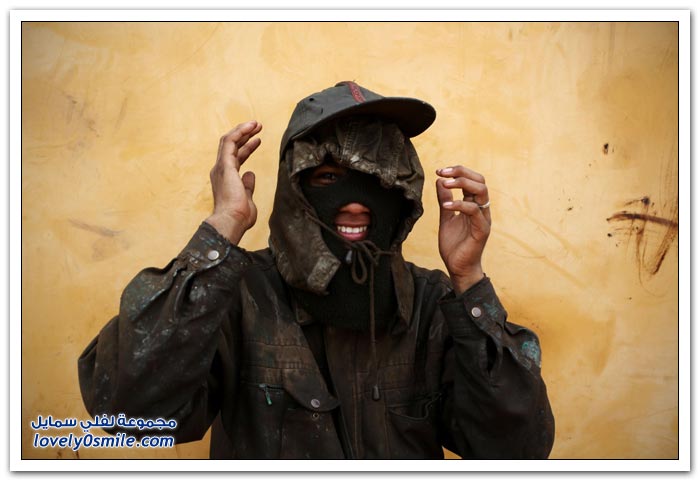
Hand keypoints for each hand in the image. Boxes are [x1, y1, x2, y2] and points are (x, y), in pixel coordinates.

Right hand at [205, 121, 262, 243]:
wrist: (231, 221)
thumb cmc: (239, 216)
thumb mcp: (247, 198)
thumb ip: (248, 185)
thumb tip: (251, 174)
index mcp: (226, 179)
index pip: (236, 158)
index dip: (247, 148)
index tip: (258, 140)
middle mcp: (221, 170)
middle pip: (231, 146)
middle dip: (244, 135)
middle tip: (258, 127)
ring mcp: (221, 167)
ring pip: (229, 141)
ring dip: (242, 130)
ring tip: (256, 124)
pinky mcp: (225, 165)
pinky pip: (230, 142)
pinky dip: (240, 132)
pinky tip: (250, 127)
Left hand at [435, 166, 490, 293]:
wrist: (458, 268)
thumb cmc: (454, 245)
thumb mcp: (445, 218)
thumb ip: (445, 200)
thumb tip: (440, 181)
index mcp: (474, 205)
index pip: (473, 180)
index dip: (458, 172)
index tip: (440, 171)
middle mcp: (481, 209)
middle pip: (480, 181)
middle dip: (461, 172)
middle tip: (442, 172)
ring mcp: (483, 219)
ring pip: (481, 191)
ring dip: (462, 183)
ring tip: (445, 184)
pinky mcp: (482, 230)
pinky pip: (474, 211)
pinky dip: (459, 205)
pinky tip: (445, 206)